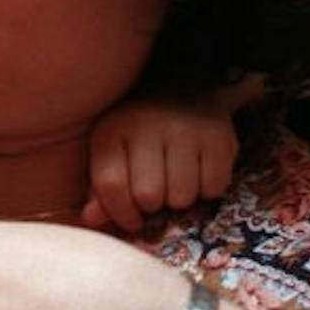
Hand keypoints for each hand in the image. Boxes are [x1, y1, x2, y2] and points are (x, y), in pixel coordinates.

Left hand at [82, 95, 237, 232]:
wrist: (183, 90)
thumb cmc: (139, 134)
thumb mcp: (111, 154)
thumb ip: (101, 189)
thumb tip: (92, 218)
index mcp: (111, 131)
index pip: (111, 185)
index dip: (121, 213)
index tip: (132, 219)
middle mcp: (146, 125)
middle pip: (148, 196)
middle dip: (152, 206)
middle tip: (157, 194)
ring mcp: (184, 129)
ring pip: (182, 197)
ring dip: (180, 200)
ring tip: (177, 181)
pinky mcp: (218, 136)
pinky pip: (214, 188)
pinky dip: (207, 190)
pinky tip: (199, 173)